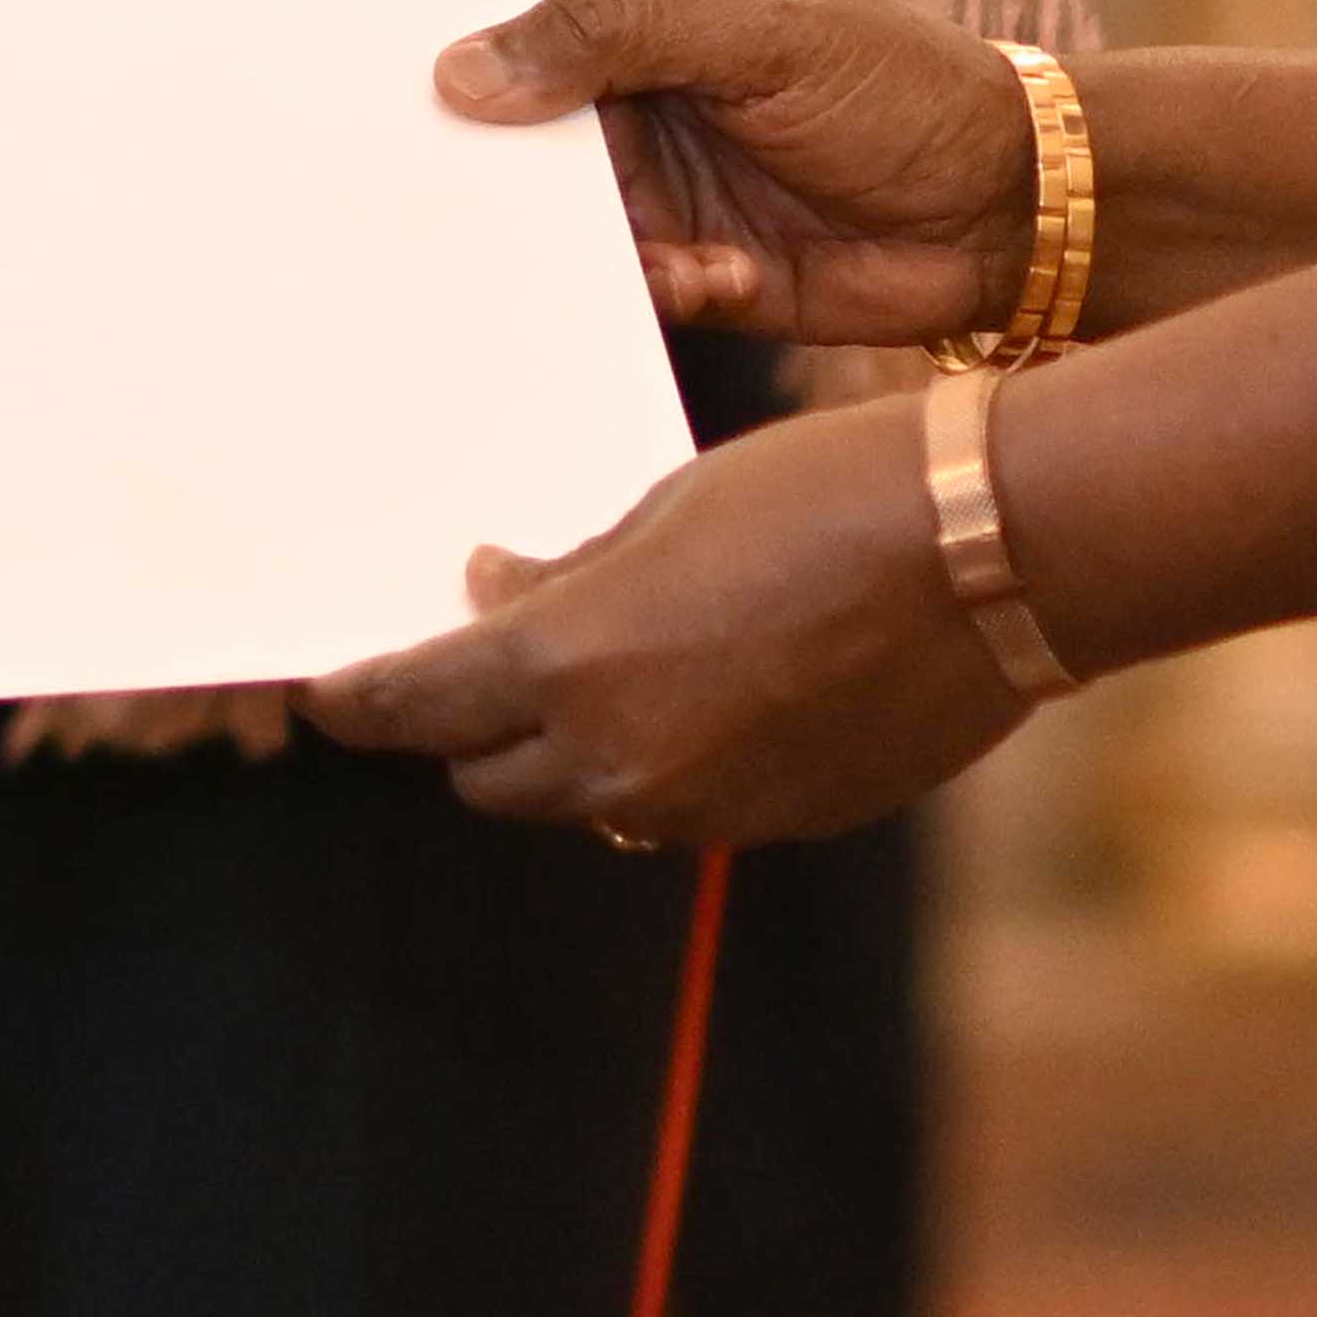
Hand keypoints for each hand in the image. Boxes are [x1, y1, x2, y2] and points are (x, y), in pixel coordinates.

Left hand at [303, 400, 1025, 849]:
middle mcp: (622, 762)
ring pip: (584, 805)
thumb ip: (568, 573)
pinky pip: (678, 809)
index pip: (413, 708)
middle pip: (486, 776)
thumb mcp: (666, 508)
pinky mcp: (778, 824)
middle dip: (462, 728)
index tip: (325, 692)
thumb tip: (491, 590)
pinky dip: (659, 763)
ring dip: (564, 752)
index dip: (357, 701)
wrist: (992, 552)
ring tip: (594, 668)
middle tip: (466, 663)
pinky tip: (704, 687)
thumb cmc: (823, 491)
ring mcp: (704, 808)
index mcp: (571, 667)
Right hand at [442, 0, 1039, 340]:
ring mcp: (642, 170)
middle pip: (501, 114)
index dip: (441, 31)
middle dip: (481, 157)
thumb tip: (460, 69)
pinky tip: (723, 270)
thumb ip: (605, 36)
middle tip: (442, 193)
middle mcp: (618, 73)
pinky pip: (611, 281)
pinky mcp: (672, 257)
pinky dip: (653, 284)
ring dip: (569, 239)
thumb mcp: (751, 32)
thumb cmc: (892, 82)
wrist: (1003, 210)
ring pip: (544, 210)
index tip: (378, 75)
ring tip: (630, 243)